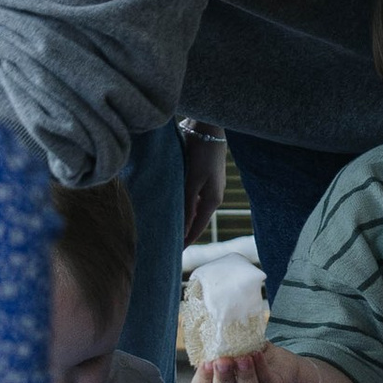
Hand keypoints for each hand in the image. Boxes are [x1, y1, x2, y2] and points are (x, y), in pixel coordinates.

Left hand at [180, 129, 227, 244]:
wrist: (209, 129)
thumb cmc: (201, 153)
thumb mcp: (192, 180)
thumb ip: (187, 203)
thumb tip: (183, 227)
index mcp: (212, 200)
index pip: (198, 227)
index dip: (187, 240)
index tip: (176, 253)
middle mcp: (213, 196)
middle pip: (197, 220)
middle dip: (185, 232)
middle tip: (170, 244)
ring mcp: (210, 187)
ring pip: (194, 209)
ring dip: (184, 218)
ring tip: (170, 228)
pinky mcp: (205, 178)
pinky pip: (194, 198)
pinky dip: (185, 205)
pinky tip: (175, 207)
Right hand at [192, 345, 302, 382]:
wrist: (277, 363)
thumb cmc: (247, 354)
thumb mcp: (231, 348)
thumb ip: (220, 342)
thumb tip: (213, 322)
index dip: (202, 379)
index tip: (206, 362)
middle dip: (223, 377)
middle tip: (222, 361)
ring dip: (244, 375)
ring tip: (243, 358)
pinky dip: (261, 368)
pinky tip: (257, 354)